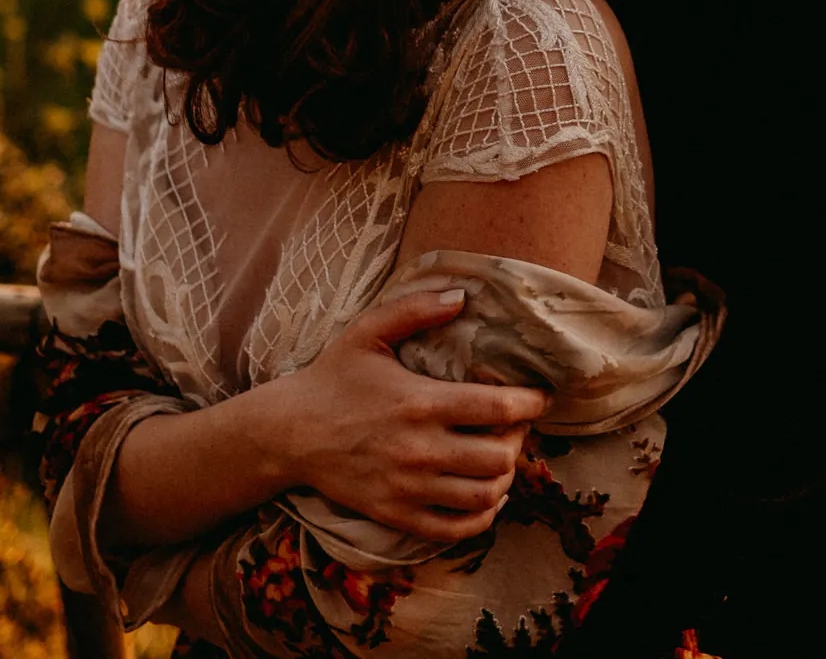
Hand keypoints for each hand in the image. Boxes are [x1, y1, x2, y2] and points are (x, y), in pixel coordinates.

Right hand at [244, 288, 549, 541]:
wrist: (288, 433)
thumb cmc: (332, 378)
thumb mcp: (367, 332)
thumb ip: (414, 309)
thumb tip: (462, 295)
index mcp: (420, 402)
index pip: (499, 409)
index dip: (531, 403)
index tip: (538, 396)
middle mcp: (420, 450)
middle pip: (500, 458)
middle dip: (519, 441)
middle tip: (514, 427)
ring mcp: (408, 488)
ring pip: (484, 496)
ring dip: (504, 479)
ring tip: (500, 459)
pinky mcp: (395, 515)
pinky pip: (455, 530)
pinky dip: (480, 517)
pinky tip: (483, 497)